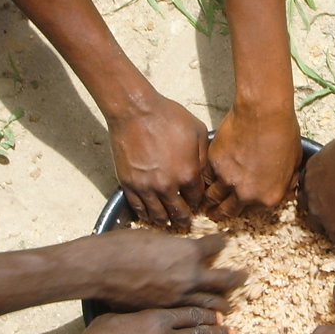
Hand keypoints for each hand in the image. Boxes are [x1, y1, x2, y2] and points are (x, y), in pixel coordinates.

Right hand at [85, 230, 246, 311]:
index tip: (225, 242)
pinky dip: (200, 317)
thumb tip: (177, 251)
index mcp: (188, 251)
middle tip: (244, 276)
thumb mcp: (154, 237)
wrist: (101, 267)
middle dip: (236, 278)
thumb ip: (172, 247)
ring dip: (222, 304)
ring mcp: (178, 296)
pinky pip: (190, 316)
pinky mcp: (165, 310)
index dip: (222, 243)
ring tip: (229, 306)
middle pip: (223, 279)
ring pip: (210, 303)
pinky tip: (203, 319)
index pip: (216, 245)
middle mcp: (189, 275)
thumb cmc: (122, 245)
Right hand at [109, 98, 208, 228]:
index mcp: (188, 174)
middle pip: (179, 213)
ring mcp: (146, 187)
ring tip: (168, 222)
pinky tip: (149, 215)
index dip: (198, 203)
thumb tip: (205, 174)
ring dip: (165, 221)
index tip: (197, 204)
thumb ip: (203, 157)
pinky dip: (145, 214)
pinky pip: (138, 208)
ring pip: (158, 215)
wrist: (135, 111)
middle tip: (185, 222)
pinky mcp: (128, 184)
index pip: (197, 199)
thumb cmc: (167, 117)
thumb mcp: (198, 132)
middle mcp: (167, 186)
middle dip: (184, 218)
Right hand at [204, 108, 300, 218]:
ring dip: (208, 200)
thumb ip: (285, 181)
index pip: (252, 211)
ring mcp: (228, 180)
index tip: (236, 207)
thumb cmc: (284, 133)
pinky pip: (207, 176)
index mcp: (269, 197)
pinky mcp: (214, 164)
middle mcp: (247, 194)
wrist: (264, 113)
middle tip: (214, 213)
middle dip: (220, 214)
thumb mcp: (294, 163)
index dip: (244, 207)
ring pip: (212, 197)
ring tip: (203, 201)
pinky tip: (204, 178)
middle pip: (228, 211)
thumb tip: (282, 186)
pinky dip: (207, 177)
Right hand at [300, 134, 334, 245]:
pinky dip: (311, 183)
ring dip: (311, 204)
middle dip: (323, 223)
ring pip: (303, 203)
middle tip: (333, 216)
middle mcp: (317, 211)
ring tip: (320, 198)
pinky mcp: (308, 172)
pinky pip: (305, 182)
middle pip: (315, 224)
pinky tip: (320, 179)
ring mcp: (309, 191)